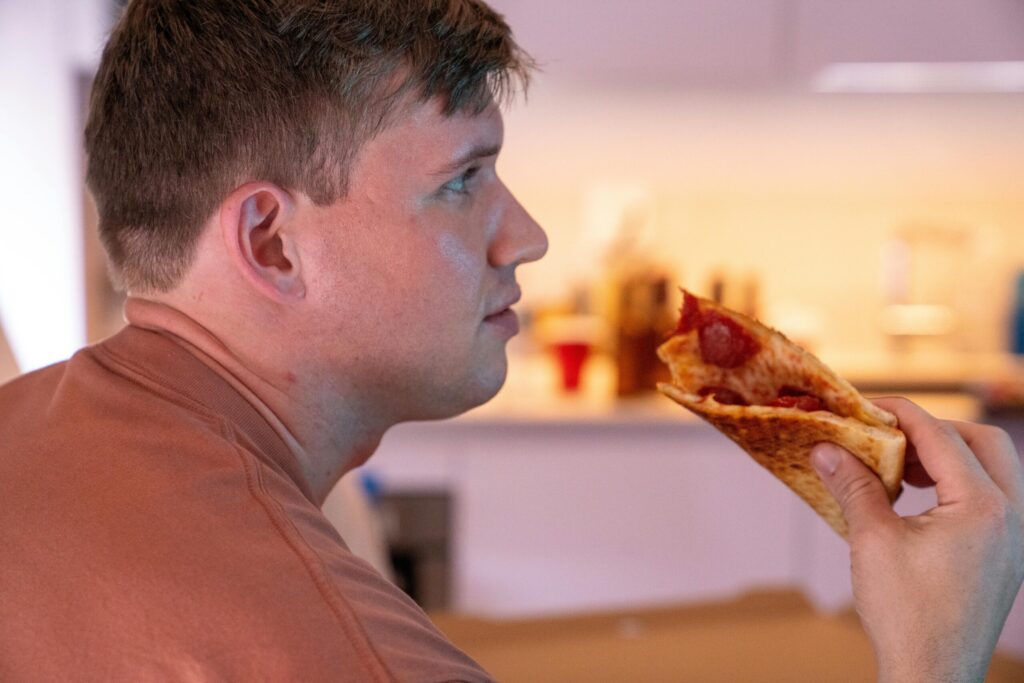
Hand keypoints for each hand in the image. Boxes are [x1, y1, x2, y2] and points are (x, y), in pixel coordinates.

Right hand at [810, 397, 1023, 682]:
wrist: (933, 676)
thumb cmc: (906, 614)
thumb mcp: (872, 540)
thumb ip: (853, 484)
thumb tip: (825, 447)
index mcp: (983, 506)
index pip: (941, 436)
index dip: (899, 414)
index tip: (865, 406)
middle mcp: (1012, 516)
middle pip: (983, 441)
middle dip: (934, 430)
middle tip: (889, 434)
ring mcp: (1015, 538)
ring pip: (994, 469)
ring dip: (949, 456)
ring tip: (901, 469)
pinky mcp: (1006, 555)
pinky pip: (992, 499)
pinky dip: (958, 485)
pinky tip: (918, 502)